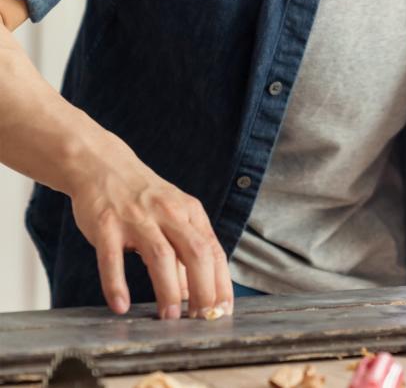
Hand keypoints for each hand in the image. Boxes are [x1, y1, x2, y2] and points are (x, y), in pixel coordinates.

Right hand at [66, 142, 232, 318]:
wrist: (103, 165)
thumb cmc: (143, 198)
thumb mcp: (173, 217)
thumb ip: (184, 252)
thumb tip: (194, 294)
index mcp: (190, 213)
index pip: (214, 251)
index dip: (221, 283)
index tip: (223, 310)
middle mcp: (169, 214)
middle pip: (196, 253)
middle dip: (203, 289)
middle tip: (202, 319)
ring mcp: (137, 218)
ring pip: (161, 256)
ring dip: (168, 290)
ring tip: (169, 317)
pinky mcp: (106, 225)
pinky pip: (112, 258)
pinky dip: (116, 283)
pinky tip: (120, 305)